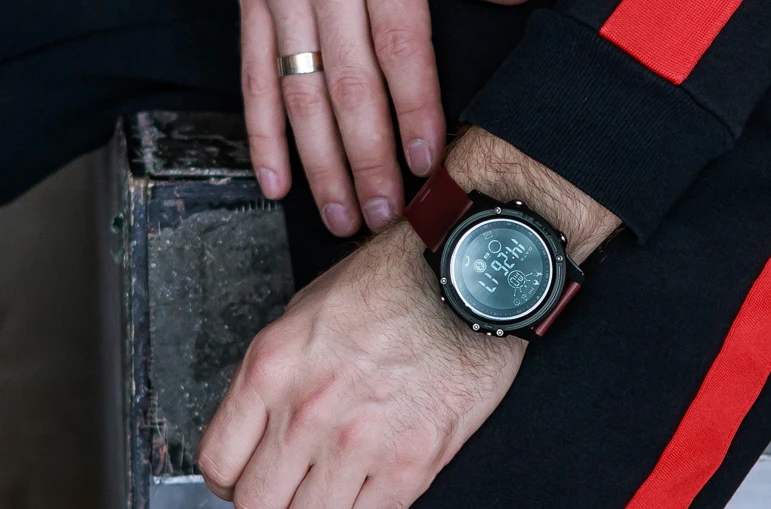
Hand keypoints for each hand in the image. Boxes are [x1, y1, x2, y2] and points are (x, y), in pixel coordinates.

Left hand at [198, 128, 619, 508]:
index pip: (218, 463)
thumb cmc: (397, 284)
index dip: (233, 478)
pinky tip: (381, 480)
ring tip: (343, 486)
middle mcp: (307, 412)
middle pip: (258, 508)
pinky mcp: (412, 462)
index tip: (251, 473)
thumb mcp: (308, 310)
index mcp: (272, 370)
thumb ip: (278, 373)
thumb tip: (265, 420)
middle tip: (298, 482)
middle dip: (276, 500)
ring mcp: (359, 442)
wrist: (469, 280)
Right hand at [240, 0, 444, 235]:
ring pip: (301, 96)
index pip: (399, 49)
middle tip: (384, 211)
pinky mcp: (251, 7)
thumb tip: (509, 7)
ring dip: (321, 165)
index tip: (424, 162)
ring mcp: (281, 0)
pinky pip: (254, 80)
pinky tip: (277, 184)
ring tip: (341, 215)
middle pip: (350, 88)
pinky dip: (263, 136)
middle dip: (368, 160)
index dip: (413, 110)